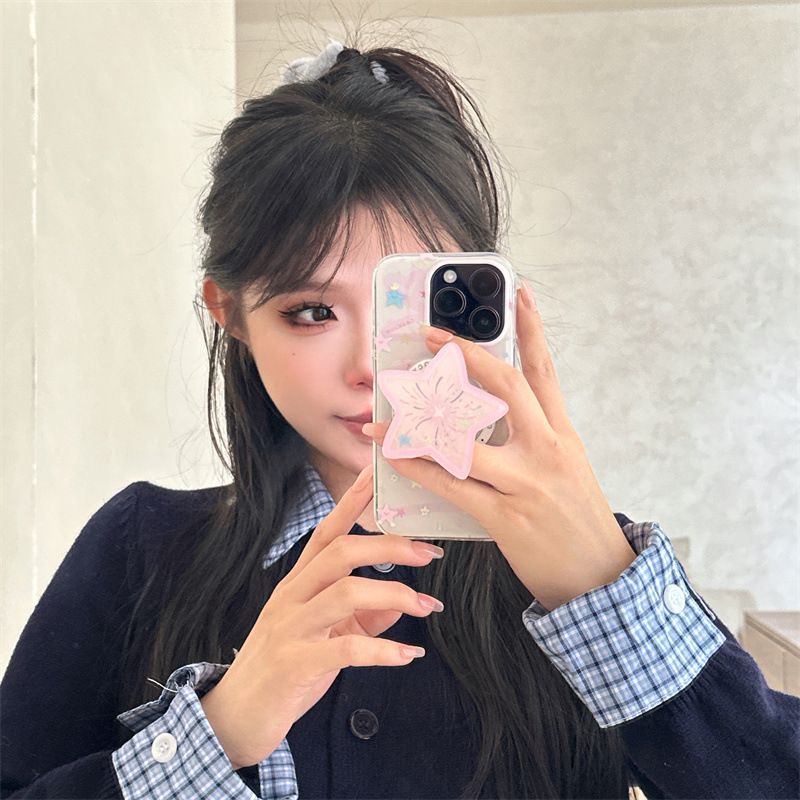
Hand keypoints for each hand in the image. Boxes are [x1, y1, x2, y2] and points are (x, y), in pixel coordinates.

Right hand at [200, 466, 444, 769]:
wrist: (233, 716)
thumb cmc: (284, 667)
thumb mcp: (326, 633)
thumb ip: (364, 615)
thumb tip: (403, 602)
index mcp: (299, 582)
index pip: (328, 531)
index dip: (354, 501)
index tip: (379, 473)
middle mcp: (292, 595)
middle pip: (341, 552)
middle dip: (388, 546)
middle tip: (429, 552)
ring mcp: (290, 627)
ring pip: (344, 593)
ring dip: (394, 595)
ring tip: (428, 606)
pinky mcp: (294, 663)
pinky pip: (344, 647)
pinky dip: (382, 650)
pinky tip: (408, 656)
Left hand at [364, 284, 634, 610]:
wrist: (602, 577)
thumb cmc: (578, 519)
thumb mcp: (568, 467)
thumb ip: (535, 436)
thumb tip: (491, 414)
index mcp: (563, 435)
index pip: (546, 371)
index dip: (532, 329)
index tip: (518, 294)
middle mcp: (547, 450)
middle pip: (507, 387)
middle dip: (467, 355)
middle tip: (431, 335)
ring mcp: (526, 483)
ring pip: (468, 440)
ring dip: (422, 425)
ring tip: (388, 414)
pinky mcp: (506, 517)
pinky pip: (454, 486)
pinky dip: (423, 470)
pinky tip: (399, 458)